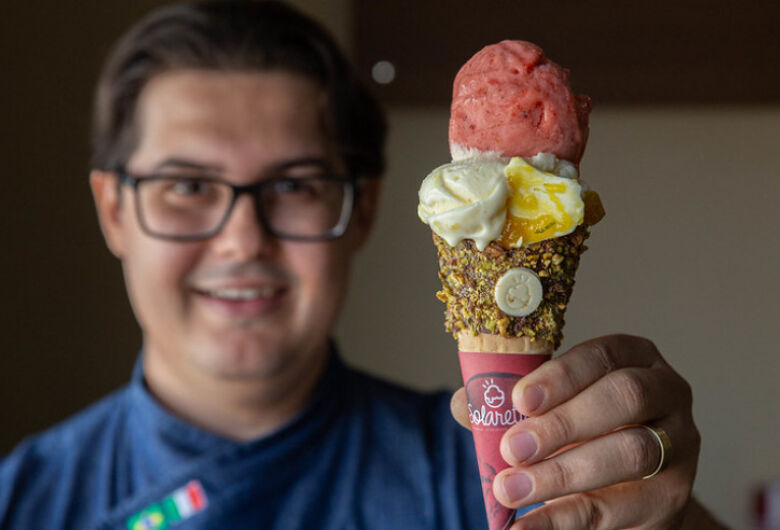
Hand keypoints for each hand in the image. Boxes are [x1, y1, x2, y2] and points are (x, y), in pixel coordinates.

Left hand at [451, 334, 700, 528]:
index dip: (561, 376)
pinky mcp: (672, 496)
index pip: (603, 355)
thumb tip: (463, 403)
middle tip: (513, 449)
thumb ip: (511, 402)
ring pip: (631, 452)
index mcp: (634, 357)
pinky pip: (618, 507)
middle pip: (625, 398)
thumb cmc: (584, 431)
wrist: (631, 487)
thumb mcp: (552, 408)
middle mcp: (667, 392)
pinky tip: (525, 526)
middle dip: (562, 423)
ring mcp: (678, 445)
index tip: (519, 400)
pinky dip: (563, 519)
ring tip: (513, 489)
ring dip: (563, 473)